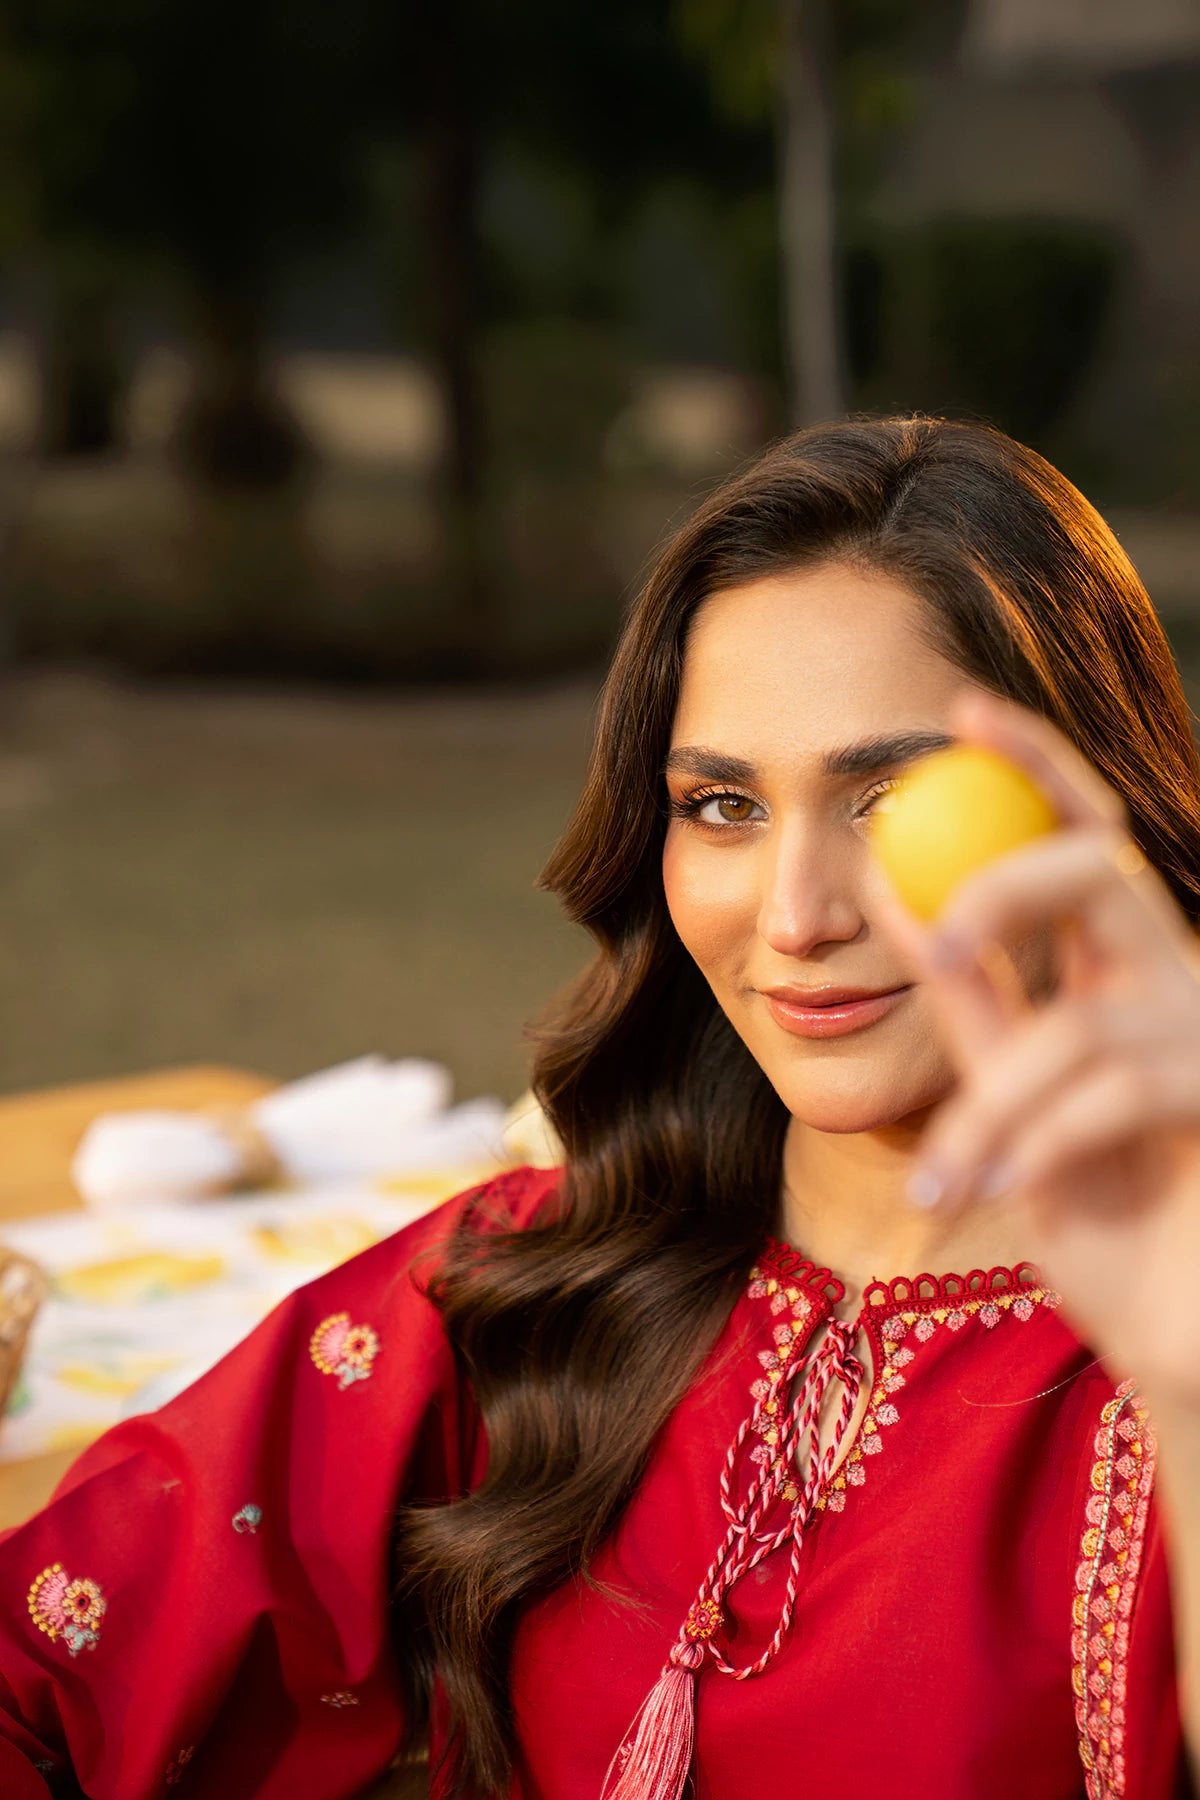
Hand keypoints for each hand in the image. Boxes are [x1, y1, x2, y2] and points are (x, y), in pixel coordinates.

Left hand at [873, 687, 1199, 1401]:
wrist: (1169, 1328)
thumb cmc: (1093, 1204)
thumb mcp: (1007, 1088)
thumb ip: (967, 992)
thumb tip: (893, 881)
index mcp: (1120, 961)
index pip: (1082, 832)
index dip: (1035, 761)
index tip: (961, 705)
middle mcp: (1175, 975)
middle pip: (1101, 868)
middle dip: (1008, 886)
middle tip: (941, 945)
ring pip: (1081, 1019)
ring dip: (996, 1107)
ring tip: (945, 1179)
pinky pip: (1110, 1093)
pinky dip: (1037, 1142)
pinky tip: (1002, 1190)